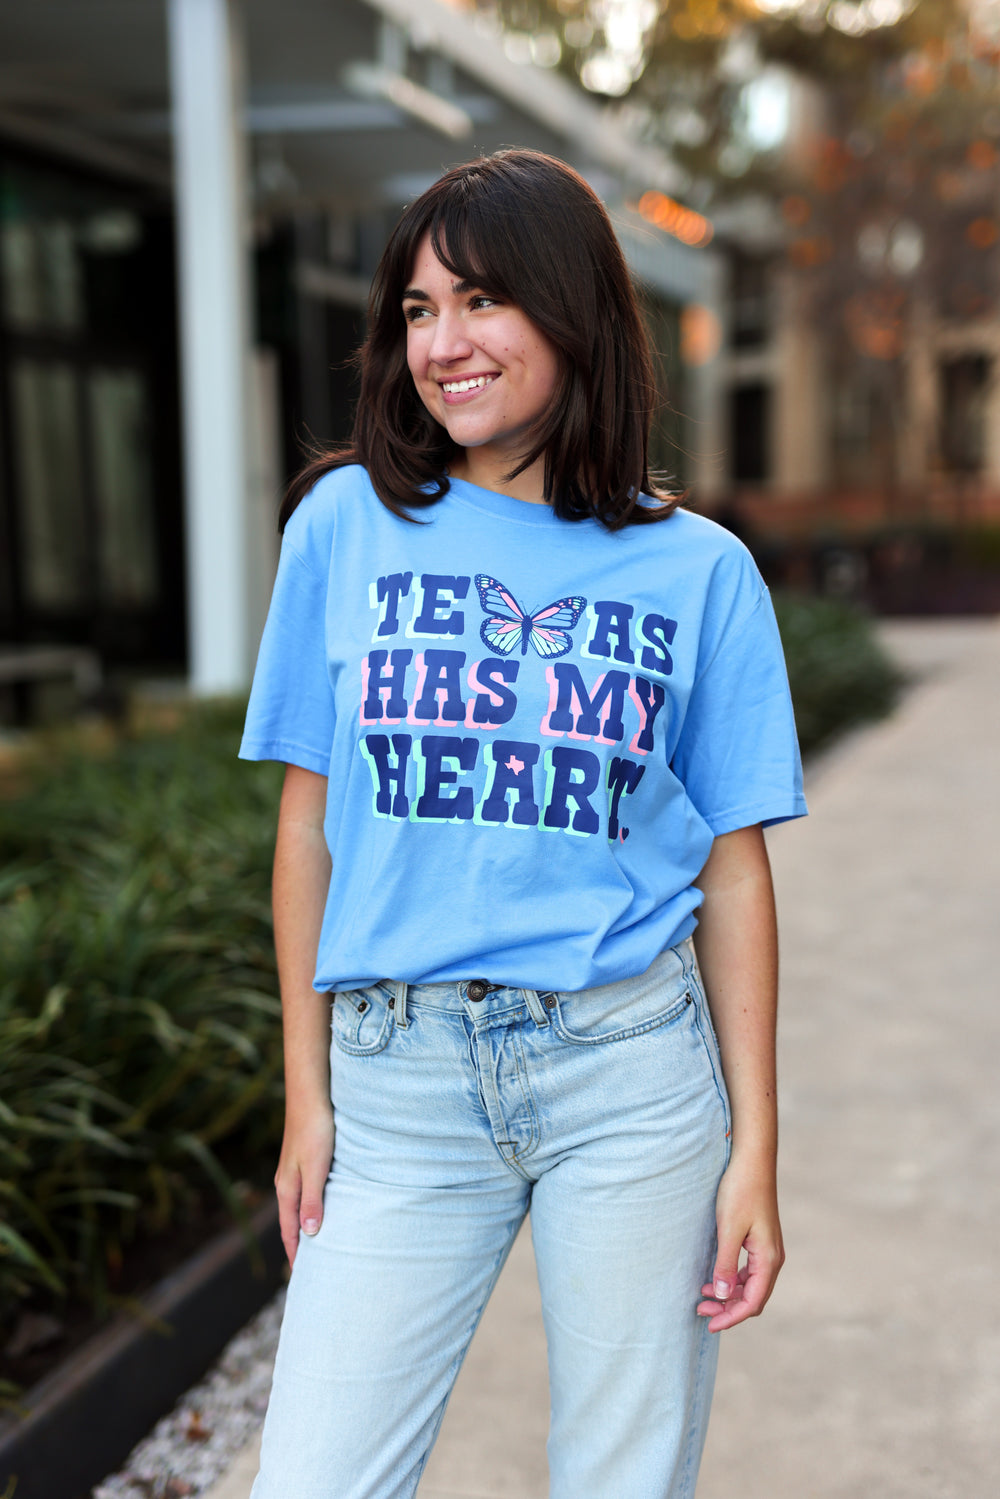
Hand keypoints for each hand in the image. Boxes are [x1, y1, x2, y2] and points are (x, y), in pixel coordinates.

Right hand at [274, 1101, 334, 1266]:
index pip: (289, 1231)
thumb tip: (311, 1234)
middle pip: (292, 1221)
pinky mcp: (304, 1158)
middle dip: (300, 1244)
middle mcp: (286, 1182)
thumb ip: (312, 1200)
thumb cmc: (315, 1129)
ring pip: (299, 1206)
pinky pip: (307, 1191)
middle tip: (314, 1267)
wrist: (310, 1093)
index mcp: (286, 1189)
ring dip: (307, 1224)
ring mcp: (293, 1170)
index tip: (304, 1277)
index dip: (296, 1254)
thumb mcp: (316, 1168)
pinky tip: (325, 1205)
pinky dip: (313, 1205)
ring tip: (321, 1242)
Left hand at [696, 1154, 783, 1331]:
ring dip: (729, 1295)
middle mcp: (772, 1257)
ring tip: (703, 1297)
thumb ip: (725, 1265)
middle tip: (701, 1311)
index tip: (710, 1325)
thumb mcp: (728, 1230)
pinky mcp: (760, 1239)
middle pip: (753, 1297)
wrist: (752, 1160)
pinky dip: (732, 1279)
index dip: (732, 1317)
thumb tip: (723, 1296)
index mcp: (769, 1259)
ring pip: (751, 1284)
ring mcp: (768, 1248)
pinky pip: (749, 1270)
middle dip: (728, 1309)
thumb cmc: (740, 1191)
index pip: (753, 1302)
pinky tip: (715, 1277)